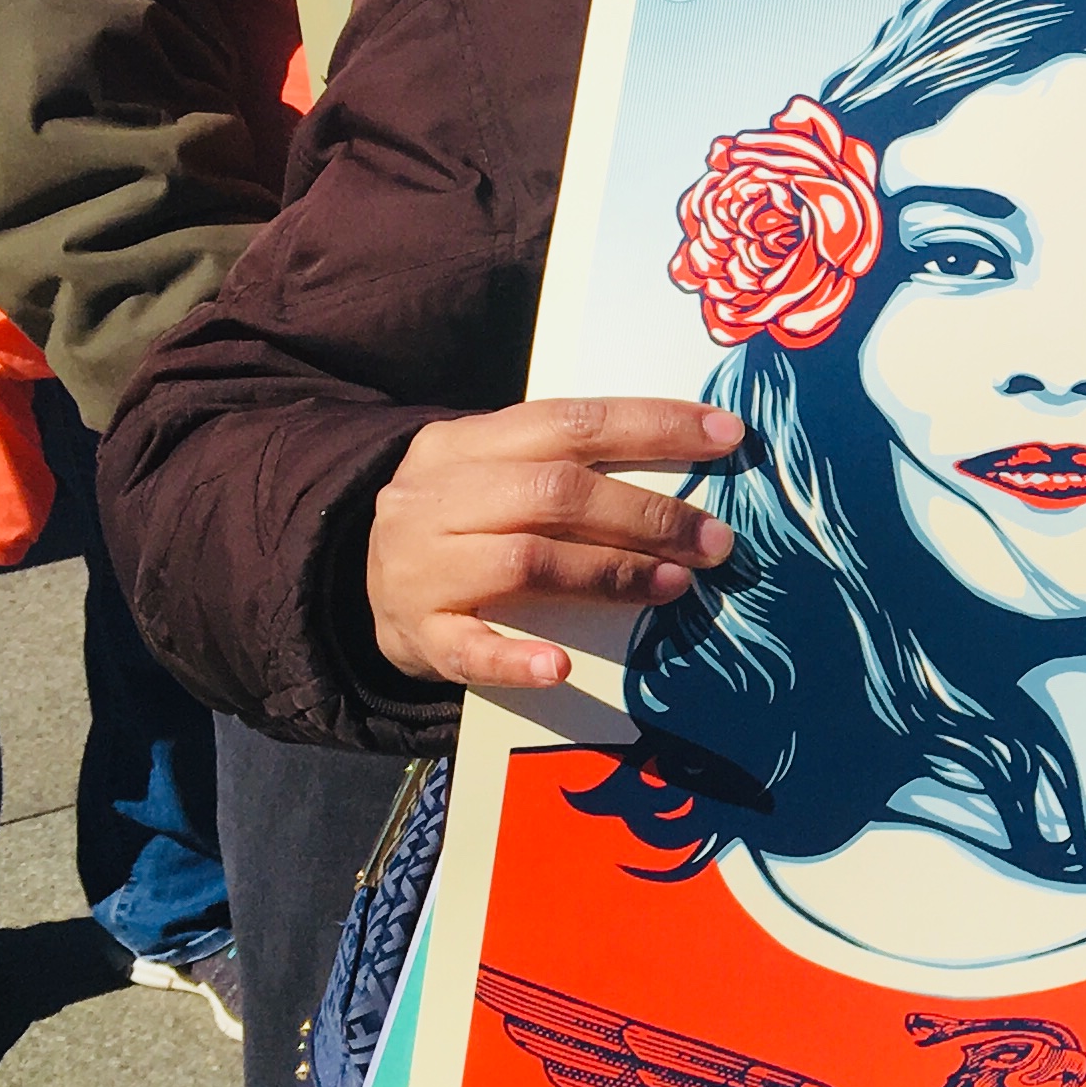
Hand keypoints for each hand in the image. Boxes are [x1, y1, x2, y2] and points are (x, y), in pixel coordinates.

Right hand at [365, 399, 746, 692]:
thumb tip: (692, 467)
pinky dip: (517, 658)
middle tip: (715, 542)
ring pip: (526, 561)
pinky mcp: (415, 635)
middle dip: (647, 515)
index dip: (653, 426)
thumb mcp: (493, 477)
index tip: (727, 438)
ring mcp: (418, 566)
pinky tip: (562, 666)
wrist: (358, 588)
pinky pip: (468, 649)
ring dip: (609, 574)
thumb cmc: (460, 526)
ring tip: (674, 586)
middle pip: (555, 492)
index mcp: (464, 442)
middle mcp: (434, 496)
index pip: (570, 420)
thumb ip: (565, 469)